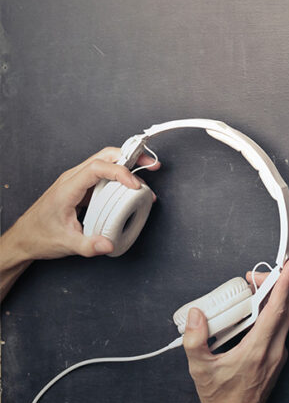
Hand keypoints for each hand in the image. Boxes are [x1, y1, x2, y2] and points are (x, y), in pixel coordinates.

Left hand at [2, 146, 158, 259]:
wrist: (25, 237)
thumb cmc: (40, 237)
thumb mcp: (66, 244)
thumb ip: (88, 246)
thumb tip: (109, 244)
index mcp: (67, 189)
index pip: (97, 168)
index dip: (120, 172)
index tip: (135, 186)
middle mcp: (72, 179)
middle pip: (104, 156)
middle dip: (130, 156)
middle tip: (150, 165)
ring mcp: (76, 182)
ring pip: (105, 162)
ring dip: (127, 165)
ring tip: (145, 177)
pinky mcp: (81, 188)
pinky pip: (103, 175)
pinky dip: (120, 177)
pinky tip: (131, 189)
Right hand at [182, 258, 288, 402]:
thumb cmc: (220, 397)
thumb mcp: (199, 368)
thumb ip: (194, 339)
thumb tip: (196, 315)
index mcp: (258, 349)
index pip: (277, 309)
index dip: (285, 283)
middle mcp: (275, 350)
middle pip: (286, 308)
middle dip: (275, 286)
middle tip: (255, 279)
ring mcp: (279, 355)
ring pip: (285, 318)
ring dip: (272, 301)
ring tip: (251, 295)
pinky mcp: (278, 359)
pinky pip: (280, 330)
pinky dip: (270, 316)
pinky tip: (251, 317)